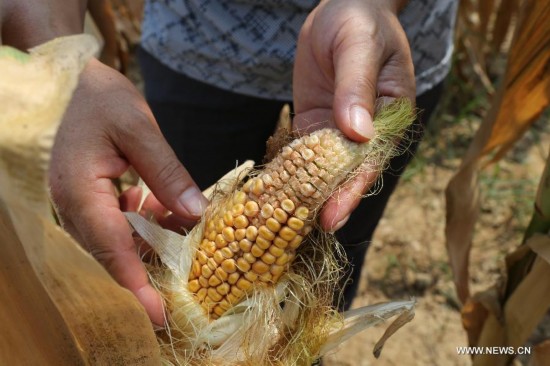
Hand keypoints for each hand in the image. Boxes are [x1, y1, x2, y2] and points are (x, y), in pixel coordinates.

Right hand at [49, 59, 208, 325]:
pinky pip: (115, 224)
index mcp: (80, 191)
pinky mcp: (87, 197)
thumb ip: (167, 172)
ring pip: (117, 240)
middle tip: (189, 271)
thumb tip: (196, 213)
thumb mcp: (139, 128)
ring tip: (183, 225)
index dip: (137, 286)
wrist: (71, 80)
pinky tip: (161, 206)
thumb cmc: (100, 98)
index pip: (111, 250)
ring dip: (152, 239)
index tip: (159, 315)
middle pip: (113, 253)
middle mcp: (73, 205)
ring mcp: (77, 202)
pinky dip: (143, 222)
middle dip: (152, 264)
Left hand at [293, 0, 414, 230]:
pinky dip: (290, 174)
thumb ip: (357, 86)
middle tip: (304, 232)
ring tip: (284, 225)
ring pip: (323, 171)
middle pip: (347, 174)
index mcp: (390, 116)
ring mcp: (339, 133)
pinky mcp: (315, 128)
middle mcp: (366, 132)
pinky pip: (303, 155)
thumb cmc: (359, 21)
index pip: (372, 160)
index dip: (352, 189)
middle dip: (328, 202)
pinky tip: (274, 195)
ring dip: (306, 195)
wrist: (342, 9)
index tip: (332, 215)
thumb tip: (357, 131)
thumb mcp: (359, 46)